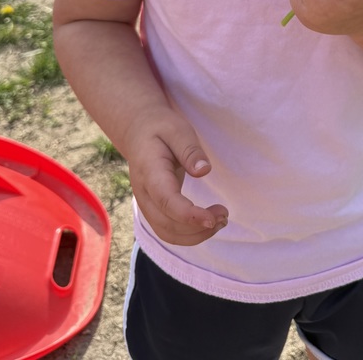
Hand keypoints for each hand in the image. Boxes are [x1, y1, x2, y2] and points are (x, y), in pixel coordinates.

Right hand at [125, 110, 228, 245]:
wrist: (138, 131)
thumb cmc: (161, 128)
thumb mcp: (177, 130)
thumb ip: (190, 150)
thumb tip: (204, 171)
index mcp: (150, 172)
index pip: (166, 200)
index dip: (188, 215)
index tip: (212, 218)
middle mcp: (144, 193)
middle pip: (166, 224)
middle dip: (197, 228)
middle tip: (224, 215)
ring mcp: (145, 204)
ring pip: (167, 233)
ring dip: (195, 235)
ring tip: (220, 221)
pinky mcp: (153, 208)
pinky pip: (167, 230)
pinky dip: (188, 234)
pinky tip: (207, 223)